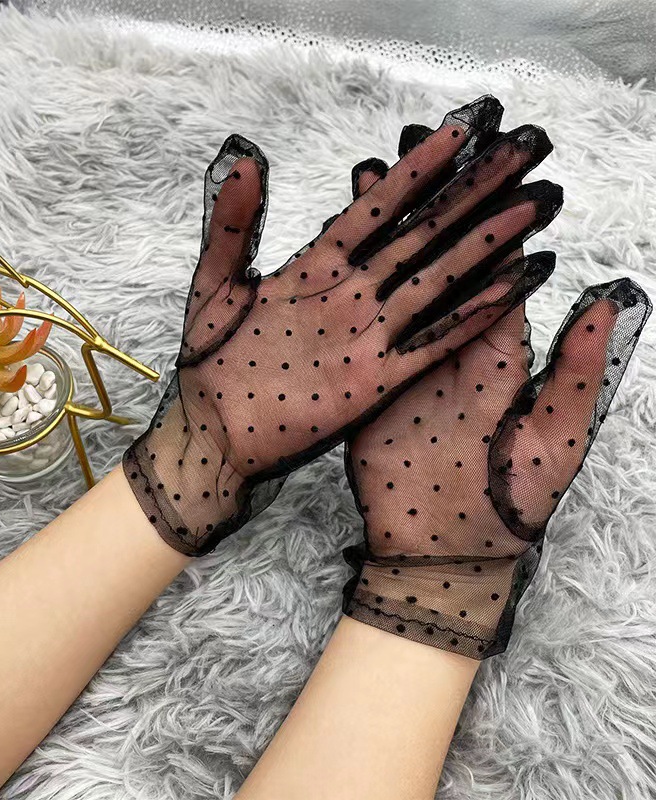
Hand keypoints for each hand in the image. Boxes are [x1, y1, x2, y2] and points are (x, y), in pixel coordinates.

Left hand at [125, 96, 562, 555]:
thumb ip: (232, 225)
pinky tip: (506, 289)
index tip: (452, 133)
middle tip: (515, 156)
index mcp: (315, 269)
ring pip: (433, 282)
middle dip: (466, 196)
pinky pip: (430, 344)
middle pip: (417, 236)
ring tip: (528, 209)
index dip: (411, 172)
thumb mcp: (214, 284)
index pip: (372, 210)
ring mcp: (366, 336)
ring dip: (481, 247)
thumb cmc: (208, 358)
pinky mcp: (375, 380)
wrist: (213, 428)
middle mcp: (351, 296)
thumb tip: (247, 159)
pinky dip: (469, 317)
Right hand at [342, 123, 650, 655]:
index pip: (491, 267)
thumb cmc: (505, 503)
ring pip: (396, 281)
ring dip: (388, 228)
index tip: (481, 162)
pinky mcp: (368, 382)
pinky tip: (339, 245)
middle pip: (441, 261)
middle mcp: (450, 344)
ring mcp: (403, 360)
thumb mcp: (554, 440)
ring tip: (374, 171)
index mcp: (496, 350)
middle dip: (435, 201)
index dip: (487, 215)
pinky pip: (362, 325)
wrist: (443, 550)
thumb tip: (599, 298)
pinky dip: (352, 283)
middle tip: (425, 141)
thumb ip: (573, 372)